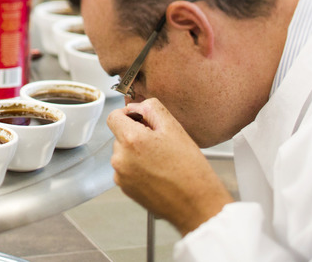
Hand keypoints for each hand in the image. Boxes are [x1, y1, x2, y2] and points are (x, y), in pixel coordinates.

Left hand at [107, 98, 232, 234]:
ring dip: (136, 152)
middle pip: (119, 135)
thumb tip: (136, 107)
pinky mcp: (125, 189)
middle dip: (135, 135)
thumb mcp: (174, 129)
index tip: (140, 119)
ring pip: (123, 153)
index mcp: (131, 140)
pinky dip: (136, 168)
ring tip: (161, 161)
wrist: (197, 204)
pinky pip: (125, 170)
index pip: (113, 116)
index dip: (127, 114)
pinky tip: (157, 173)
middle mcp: (121, 158)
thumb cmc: (190, 169)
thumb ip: (151, 109)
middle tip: (160, 144)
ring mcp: (121, 176)